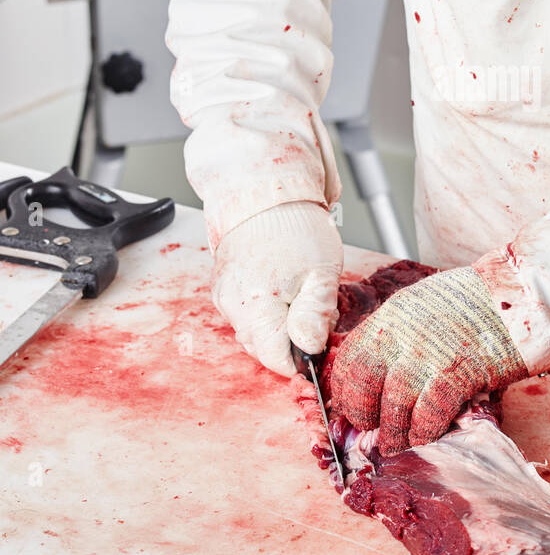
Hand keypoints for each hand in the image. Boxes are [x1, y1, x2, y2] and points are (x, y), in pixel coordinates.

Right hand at [212, 201, 342, 376]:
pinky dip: (264, 311)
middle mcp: (233, 306)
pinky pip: (245, 316)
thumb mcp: (322, 273)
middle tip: (313, 307)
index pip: (275, 359)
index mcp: (258, 306)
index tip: (317, 337)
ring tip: (298, 292)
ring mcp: (224, 298)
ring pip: (254, 334)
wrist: (266, 195)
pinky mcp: (222, 290)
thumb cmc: (296, 228)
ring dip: (278, 325)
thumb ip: (315, 315)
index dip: (301, 356)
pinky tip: (281, 288)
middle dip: (292, 339)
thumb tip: (310, 348)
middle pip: (263, 349)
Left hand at [330, 266, 528, 454]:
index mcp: (391, 317)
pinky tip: (430, 435)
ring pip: (392, 407)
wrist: (523, 294)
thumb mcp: (423, 307)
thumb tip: (381, 374)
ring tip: (401, 443)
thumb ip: (400, 336)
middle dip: (364, 415)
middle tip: (376, 429)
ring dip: (395, 433)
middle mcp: (401, 334)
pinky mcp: (456, 374)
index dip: (347, 392)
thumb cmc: (477, 303)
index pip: (348, 361)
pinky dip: (425, 432)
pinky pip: (427, 416)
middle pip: (361, 386)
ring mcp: (427, 355)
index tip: (356, 408)